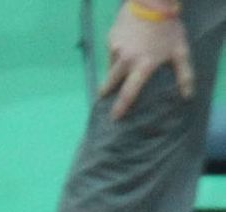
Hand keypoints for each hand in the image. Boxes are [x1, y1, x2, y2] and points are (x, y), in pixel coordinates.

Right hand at [101, 4, 193, 118]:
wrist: (154, 0)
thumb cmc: (168, 26)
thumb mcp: (180, 50)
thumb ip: (184, 74)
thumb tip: (188, 95)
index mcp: (142, 66)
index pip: (128, 93)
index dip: (121, 107)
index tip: (115, 117)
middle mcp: (126, 60)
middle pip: (110, 82)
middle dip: (106, 90)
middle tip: (105, 95)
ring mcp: (116, 48)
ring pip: (111, 65)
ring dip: (113, 69)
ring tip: (119, 66)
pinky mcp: (111, 37)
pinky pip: (112, 50)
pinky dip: (116, 51)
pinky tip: (125, 45)